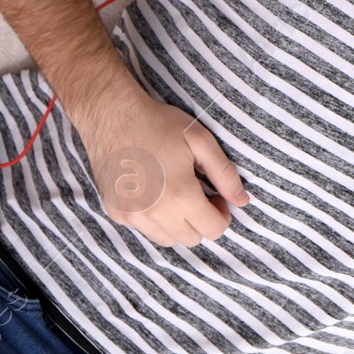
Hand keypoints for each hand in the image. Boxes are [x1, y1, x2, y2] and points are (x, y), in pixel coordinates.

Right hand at [76, 92, 250, 248]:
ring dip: (177, 223)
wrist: (111, 114)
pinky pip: (144, 229)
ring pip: (167, 239)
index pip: (213, 230)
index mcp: (180, 196)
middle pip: (192, 238)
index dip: (221, 213)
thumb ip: (224, 173)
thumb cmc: (158, 123)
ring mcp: (132, 216)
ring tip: (174, 193)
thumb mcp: (200, 140)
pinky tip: (152, 191)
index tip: (215, 195)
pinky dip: (153, 218)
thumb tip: (242, 201)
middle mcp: (154, 213)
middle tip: (197, 192)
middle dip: (200, 219)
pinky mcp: (116, 213)